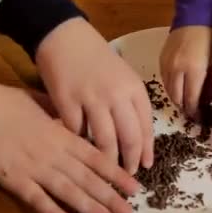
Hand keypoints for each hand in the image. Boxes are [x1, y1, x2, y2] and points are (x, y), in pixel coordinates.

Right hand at [0, 63, 139, 212]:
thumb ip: (63, 119)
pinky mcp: (13, 179)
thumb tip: (78, 125)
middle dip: (111, 197)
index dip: (117, 175)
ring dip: (90, 208)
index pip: (97, 158)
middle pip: (88, 179)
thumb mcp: (44, 104)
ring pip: (69, 192)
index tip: (134, 188)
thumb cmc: (8, 101)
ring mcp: (34, 168)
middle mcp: (54, 154)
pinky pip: (37, 200)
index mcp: (62, 135)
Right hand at [35, 18, 153, 173]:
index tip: (145, 166)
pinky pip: (78, 133)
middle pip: (129, 139)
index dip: (146, 151)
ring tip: (106, 171)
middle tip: (126, 176)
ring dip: (107, 161)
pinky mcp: (68, 102)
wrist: (65, 37)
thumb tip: (136, 141)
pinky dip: (79, 144)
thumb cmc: (97, 58)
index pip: (146, 127)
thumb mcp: (123, 77)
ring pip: (105, 141)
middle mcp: (117, 95)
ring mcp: (92, 99)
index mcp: (134, 89)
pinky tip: (81, 151)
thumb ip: (130, 104)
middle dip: (129, 162)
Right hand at [159, 26, 211, 117]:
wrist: (195, 16)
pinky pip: (165, 82)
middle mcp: (176, 69)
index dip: (197, 113)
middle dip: (187, 109)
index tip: (204, 120)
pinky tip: (181, 89)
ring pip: (169, 93)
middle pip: (178, 100)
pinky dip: (173, 89)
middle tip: (196, 114)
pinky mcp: (160, 61)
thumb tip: (211, 106)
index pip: (192, 101)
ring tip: (188, 103)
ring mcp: (166, 65)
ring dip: (178, 100)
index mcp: (193, 70)